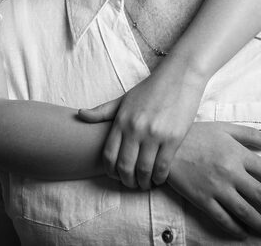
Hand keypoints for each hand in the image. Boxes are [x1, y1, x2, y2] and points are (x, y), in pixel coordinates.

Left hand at [77, 61, 204, 188]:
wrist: (180, 76)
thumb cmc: (151, 89)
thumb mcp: (124, 99)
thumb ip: (102, 111)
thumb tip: (80, 114)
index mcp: (122, 121)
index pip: (109, 155)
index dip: (111, 171)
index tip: (117, 175)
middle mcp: (136, 129)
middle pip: (125, 166)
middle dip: (127, 181)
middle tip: (132, 184)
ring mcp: (155, 134)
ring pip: (144, 170)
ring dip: (144, 183)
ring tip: (146, 184)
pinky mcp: (173, 138)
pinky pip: (163, 166)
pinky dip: (159, 177)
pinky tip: (159, 177)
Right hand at [166, 122, 260, 239]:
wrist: (165, 146)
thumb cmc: (195, 134)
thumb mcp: (224, 128)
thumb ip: (250, 134)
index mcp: (238, 154)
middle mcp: (231, 173)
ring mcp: (217, 188)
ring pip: (246, 212)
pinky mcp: (202, 200)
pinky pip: (223, 218)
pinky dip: (236, 228)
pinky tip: (244, 234)